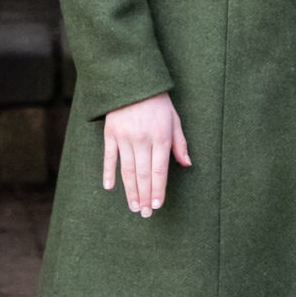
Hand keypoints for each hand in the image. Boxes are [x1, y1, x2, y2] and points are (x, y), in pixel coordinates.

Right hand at [102, 95, 189, 217]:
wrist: (134, 82)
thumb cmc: (158, 103)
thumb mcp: (175, 120)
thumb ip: (180, 143)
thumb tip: (187, 164)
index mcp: (161, 137)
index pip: (159, 170)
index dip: (158, 189)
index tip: (158, 205)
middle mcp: (142, 139)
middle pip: (143, 174)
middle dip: (145, 196)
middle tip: (145, 214)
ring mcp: (124, 137)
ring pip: (126, 170)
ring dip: (130, 191)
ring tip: (133, 207)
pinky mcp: (110, 133)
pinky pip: (108, 157)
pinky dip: (108, 173)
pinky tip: (109, 188)